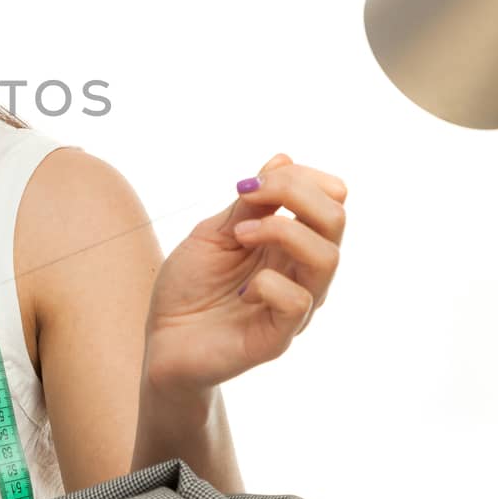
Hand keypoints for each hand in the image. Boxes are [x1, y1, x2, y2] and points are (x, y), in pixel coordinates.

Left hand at [142, 154, 346, 395]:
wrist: (162, 340)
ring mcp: (296, 307)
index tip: (252, 181)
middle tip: (247, 195)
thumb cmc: (190, 287)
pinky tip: (242, 291)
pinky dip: (268, 284)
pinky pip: (297, 303)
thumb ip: (250, 205)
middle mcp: (302, 273)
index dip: (299, 178)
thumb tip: (283, 158)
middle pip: (336, 220)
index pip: (329, 200)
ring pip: (327, 259)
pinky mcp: (279, 338)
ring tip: (239, 237)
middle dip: (295, 193)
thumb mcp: (215, 233)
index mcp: (292, 245)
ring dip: (280, 232)